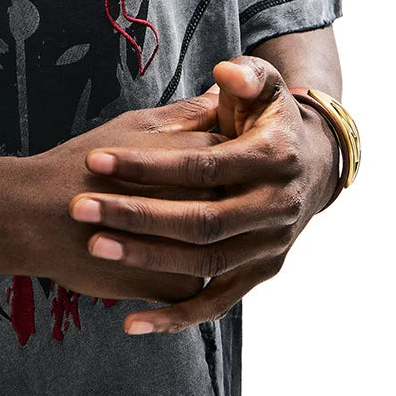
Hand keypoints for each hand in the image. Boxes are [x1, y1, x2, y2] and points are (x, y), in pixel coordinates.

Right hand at [18, 88, 228, 305]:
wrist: (38, 216)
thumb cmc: (84, 162)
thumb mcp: (136, 125)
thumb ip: (186, 113)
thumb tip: (218, 94)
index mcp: (205, 162)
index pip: (229, 156)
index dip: (208, 156)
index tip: (182, 160)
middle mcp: (211, 206)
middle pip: (226, 202)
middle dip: (200, 198)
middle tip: (160, 193)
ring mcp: (198, 251)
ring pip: (209, 246)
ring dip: (186, 236)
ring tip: (147, 224)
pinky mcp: (178, 287)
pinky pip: (188, 281)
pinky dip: (170, 270)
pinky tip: (143, 256)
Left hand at [64, 55, 340, 334]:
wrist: (315, 164)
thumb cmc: (270, 117)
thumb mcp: (265, 87)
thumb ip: (246, 75)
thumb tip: (225, 72)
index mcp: (273, 159)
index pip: (201, 166)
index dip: (147, 164)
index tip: (95, 159)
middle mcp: (276, 209)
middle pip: (199, 221)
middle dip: (135, 215)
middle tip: (80, 208)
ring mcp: (270, 247)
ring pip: (204, 264)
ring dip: (146, 259)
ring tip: (92, 246)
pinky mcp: (260, 274)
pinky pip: (216, 304)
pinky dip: (176, 317)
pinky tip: (131, 322)